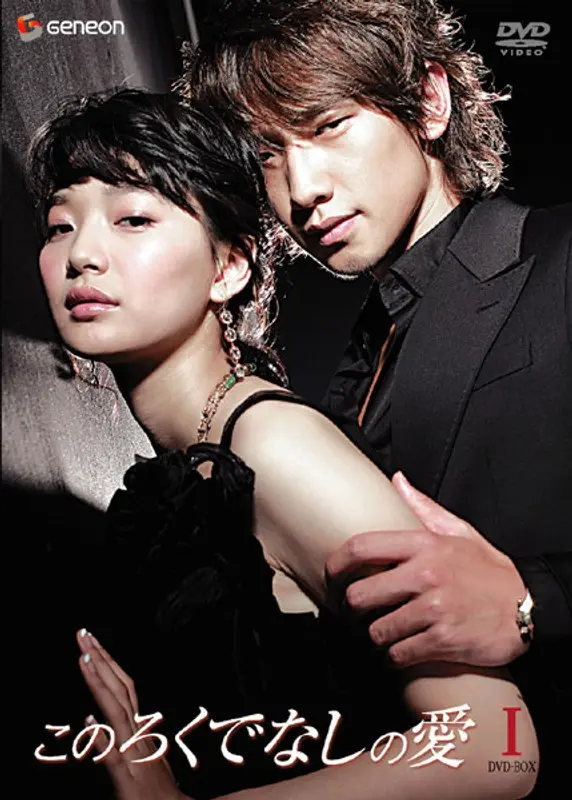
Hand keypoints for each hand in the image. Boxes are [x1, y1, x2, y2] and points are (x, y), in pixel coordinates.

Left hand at [77, 630, 189, 799]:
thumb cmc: (154, 790)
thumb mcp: (138, 757)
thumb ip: (116, 737)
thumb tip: (89, 717)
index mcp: (137, 727)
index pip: (122, 686)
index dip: (107, 661)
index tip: (90, 641)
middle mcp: (136, 733)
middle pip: (119, 689)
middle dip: (101, 659)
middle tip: (83, 633)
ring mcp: (134, 752)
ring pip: (116, 712)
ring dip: (100, 684)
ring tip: (84, 658)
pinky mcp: (129, 778)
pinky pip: (115, 755)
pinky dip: (104, 736)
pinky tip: (90, 720)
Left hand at [326, 472, 528, 667]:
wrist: (529, 608)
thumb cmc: (489, 572)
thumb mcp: (460, 532)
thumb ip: (423, 508)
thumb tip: (396, 481)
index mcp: (424, 544)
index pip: (362, 547)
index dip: (336, 563)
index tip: (331, 575)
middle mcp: (425, 575)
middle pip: (360, 594)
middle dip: (352, 608)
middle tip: (356, 613)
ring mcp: (434, 608)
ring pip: (376, 629)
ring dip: (374, 636)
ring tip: (381, 633)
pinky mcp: (443, 639)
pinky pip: (398, 653)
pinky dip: (394, 657)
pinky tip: (399, 650)